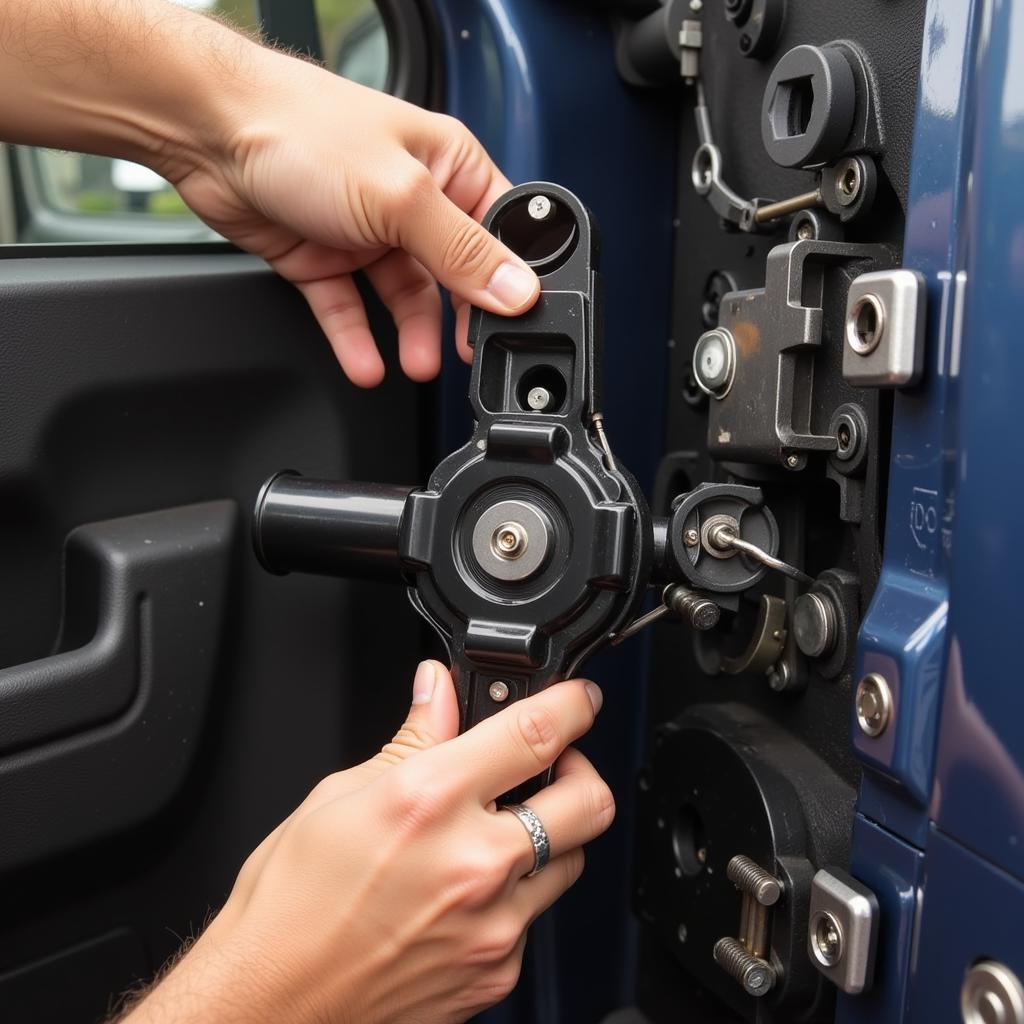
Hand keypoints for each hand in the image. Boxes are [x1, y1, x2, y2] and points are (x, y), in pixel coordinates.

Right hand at [120, 663, 611, 1023]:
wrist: (273, 1003)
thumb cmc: (289, 905)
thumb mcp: (339, 796)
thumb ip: (411, 738)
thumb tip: (437, 690)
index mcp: (430, 801)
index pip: (537, 733)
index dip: (573, 705)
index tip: (579, 700)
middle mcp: (473, 863)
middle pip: (590, 801)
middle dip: (581, 770)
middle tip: (550, 766)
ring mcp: (492, 925)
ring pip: (570, 860)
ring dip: (549, 835)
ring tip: (498, 832)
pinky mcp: (496, 972)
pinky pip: (534, 918)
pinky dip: (514, 895)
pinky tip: (467, 892)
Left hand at [168, 53, 539, 386]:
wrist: (208, 131)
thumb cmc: (301, 129)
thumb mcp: (402, 197)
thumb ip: (462, 252)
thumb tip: (516, 291)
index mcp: (449, 168)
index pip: (500, 234)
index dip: (509, 281)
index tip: (512, 322)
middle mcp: (413, 201)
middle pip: (454, 276)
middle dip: (460, 320)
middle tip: (466, 355)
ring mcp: (369, 232)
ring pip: (404, 299)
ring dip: (411, 336)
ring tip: (414, 366)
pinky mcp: (326, 259)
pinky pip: (351, 310)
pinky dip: (357, 340)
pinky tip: (366, 364)